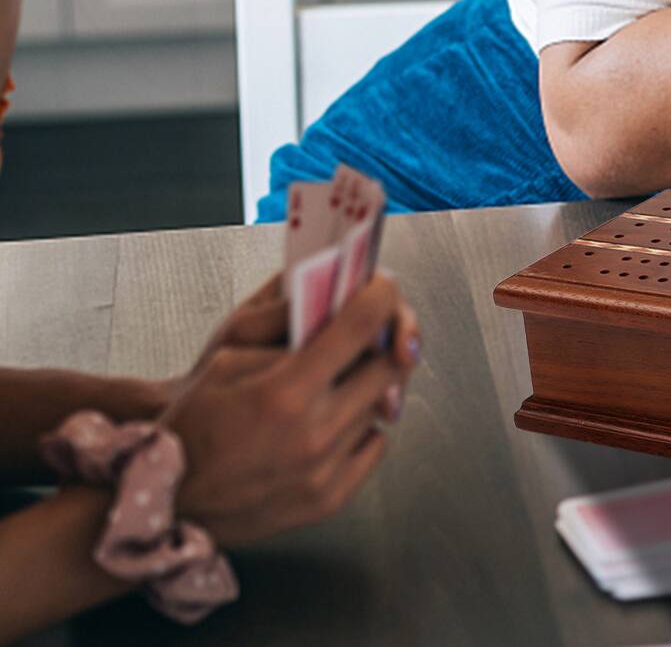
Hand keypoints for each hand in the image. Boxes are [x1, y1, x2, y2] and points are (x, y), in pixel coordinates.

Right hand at [164, 273, 420, 547]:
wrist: (163, 501)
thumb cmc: (189, 424)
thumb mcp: (227, 356)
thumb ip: (289, 333)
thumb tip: (340, 308)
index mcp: (285, 392)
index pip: (362, 326)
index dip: (381, 295)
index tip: (381, 287)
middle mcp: (313, 434)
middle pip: (389, 365)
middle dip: (384, 339)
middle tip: (368, 331)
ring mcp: (324, 472)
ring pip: (383, 405)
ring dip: (370, 383)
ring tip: (340, 377)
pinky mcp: (328, 500)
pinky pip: (374, 445)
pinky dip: (362, 426)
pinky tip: (334, 418)